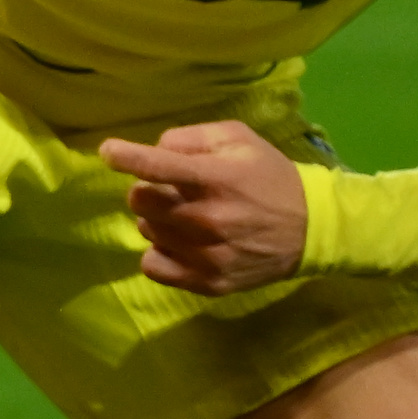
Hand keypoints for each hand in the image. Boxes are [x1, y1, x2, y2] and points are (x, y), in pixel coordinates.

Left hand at [100, 120, 309, 295]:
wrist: (310, 228)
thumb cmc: (270, 176)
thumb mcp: (240, 140)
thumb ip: (194, 137)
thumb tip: (157, 147)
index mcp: (216, 178)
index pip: (159, 166)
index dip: (127, 156)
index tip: (108, 151)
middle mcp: (207, 218)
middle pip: (140, 201)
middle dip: (147, 189)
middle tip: (169, 189)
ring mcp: (206, 254)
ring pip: (147, 231)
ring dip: (156, 219)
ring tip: (184, 215)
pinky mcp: (207, 281)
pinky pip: (153, 266)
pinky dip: (158, 252)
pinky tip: (180, 243)